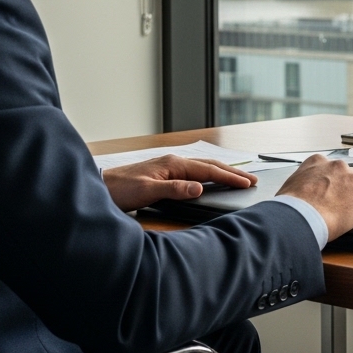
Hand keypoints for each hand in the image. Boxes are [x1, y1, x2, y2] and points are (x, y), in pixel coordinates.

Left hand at [102, 155, 256, 211]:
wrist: (99, 188)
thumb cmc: (120, 189)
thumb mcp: (147, 191)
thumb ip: (175, 189)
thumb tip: (199, 187)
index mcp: (173, 164)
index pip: (208, 170)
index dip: (230, 177)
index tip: (247, 183)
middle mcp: (173, 161)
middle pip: (209, 165)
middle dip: (232, 172)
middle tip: (253, 180)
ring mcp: (169, 166)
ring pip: (203, 167)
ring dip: (222, 172)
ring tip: (239, 178)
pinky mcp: (164, 173)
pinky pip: (194, 171)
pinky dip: (209, 174)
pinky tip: (211, 179)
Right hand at [276, 154, 352, 240]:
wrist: (298, 216)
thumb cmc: (289, 206)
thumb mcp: (288, 187)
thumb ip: (298, 185)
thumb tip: (294, 196)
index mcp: (317, 162)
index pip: (331, 165)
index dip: (334, 177)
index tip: (333, 186)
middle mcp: (337, 166)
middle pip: (352, 170)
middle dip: (351, 182)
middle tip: (347, 197)